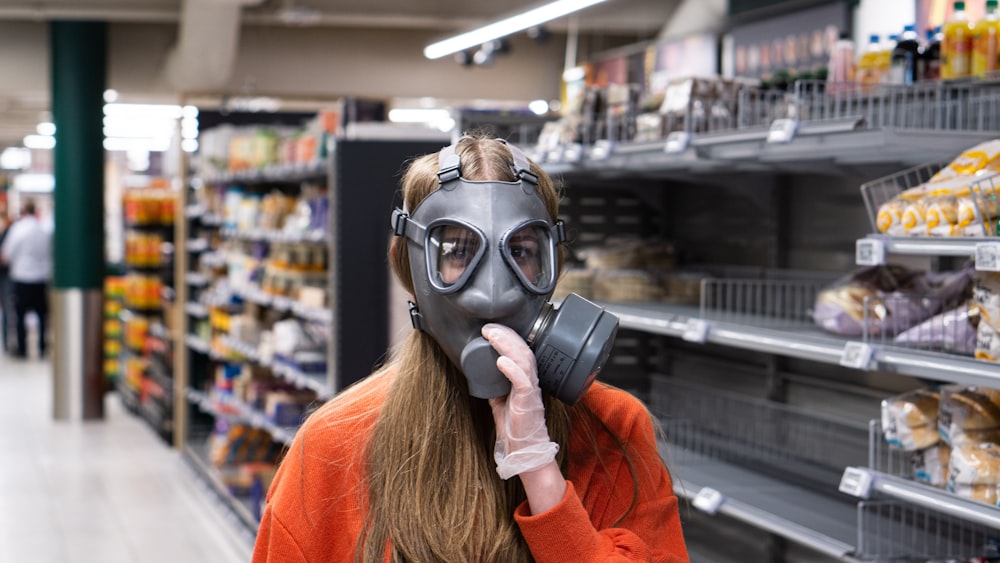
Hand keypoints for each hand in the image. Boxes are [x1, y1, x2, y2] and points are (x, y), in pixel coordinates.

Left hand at [483, 323, 558, 479]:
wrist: (525, 450)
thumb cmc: (516, 428)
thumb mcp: (501, 403)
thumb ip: (496, 388)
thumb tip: (481, 377)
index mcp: (526, 380)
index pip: (521, 351)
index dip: (508, 337)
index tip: (492, 329)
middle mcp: (531, 382)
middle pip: (523, 350)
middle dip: (506, 336)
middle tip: (488, 327)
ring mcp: (531, 390)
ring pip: (523, 360)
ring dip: (507, 346)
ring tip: (492, 336)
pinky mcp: (528, 401)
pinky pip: (522, 381)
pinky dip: (512, 369)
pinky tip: (501, 360)